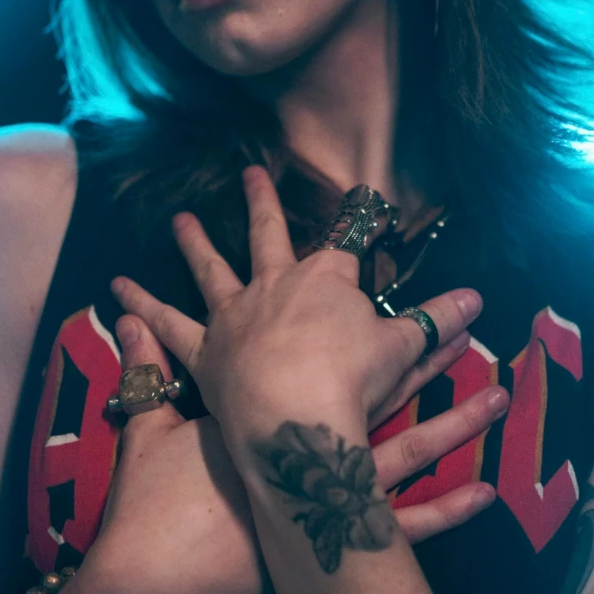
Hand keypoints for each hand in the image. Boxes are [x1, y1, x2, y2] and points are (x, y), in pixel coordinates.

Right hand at [51, 302, 505, 593]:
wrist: (155, 579)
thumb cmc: (152, 507)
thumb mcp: (149, 433)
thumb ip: (146, 373)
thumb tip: (129, 319)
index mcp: (263, 412)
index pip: (324, 357)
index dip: (362, 323)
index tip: (396, 294)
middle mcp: (302, 445)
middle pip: (376, 393)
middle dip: (423, 358)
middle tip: (471, 329)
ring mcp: (325, 495)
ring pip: (405, 451)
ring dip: (455, 424)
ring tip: (500, 398)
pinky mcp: (334, 542)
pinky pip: (403, 528)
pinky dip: (445, 511)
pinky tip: (485, 494)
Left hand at [111, 166, 483, 448]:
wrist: (296, 420)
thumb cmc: (351, 384)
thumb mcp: (402, 351)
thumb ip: (434, 323)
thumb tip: (476, 300)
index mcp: (325, 280)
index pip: (346, 242)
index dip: (358, 224)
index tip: (363, 203)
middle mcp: (273, 286)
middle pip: (268, 235)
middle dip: (262, 203)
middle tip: (250, 173)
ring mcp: (233, 317)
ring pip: (209, 270)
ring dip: (194, 243)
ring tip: (178, 220)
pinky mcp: (203, 353)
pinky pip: (165, 327)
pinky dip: (141, 309)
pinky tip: (117, 292)